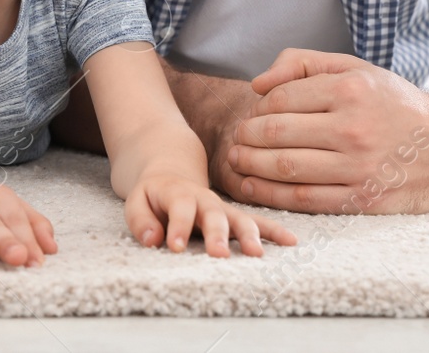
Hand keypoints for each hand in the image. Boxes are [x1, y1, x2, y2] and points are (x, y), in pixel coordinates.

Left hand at [125, 167, 296, 255]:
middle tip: (219, 254)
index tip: (175, 246)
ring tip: (256, 253)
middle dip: (217, 234)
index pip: (179, 209)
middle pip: (214, 215)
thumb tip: (152, 240)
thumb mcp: (137, 201)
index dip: (178, 227)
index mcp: (178, 194)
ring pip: (240, 218)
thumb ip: (140, 220)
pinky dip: (274, 231)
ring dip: (249, 235)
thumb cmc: (153, 195)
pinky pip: (257, 222)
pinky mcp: (235, 217)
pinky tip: (291, 241)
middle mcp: (205, 200)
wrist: (172, 173)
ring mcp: (223, 209)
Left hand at [226, 49, 428, 213]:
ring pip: (287, 169)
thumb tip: (258, 84)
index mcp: (350, 90)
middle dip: (246, 138)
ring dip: (251, 166)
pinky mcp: (366, 200)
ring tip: (236, 161)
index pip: (281, 100)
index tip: (250, 116)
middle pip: (277, 134)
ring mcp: (360, 167)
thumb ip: (304, 64)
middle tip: (235, 140)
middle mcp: (354, 129)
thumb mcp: (355, 68)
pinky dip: (272, 195)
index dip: (256, 110)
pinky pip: (307, 200)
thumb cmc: (394, 103)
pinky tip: (253, 186)